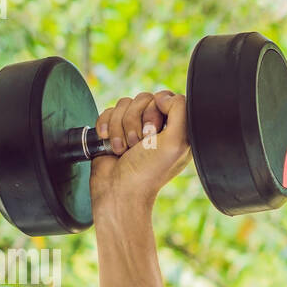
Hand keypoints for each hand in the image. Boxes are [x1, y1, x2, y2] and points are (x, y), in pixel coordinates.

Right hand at [89, 90, 192, 214]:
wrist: (117, 189)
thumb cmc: (148, 171)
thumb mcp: (176, 142)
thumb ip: (180, 111)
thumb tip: (162, 97)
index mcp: (177, 130)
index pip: (167, 97)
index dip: (157, 110)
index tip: (153, 134)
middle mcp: (157, 127)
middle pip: (144, 97)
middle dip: (136, 121)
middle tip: (138, 145)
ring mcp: (134, 128)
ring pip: (124, 103)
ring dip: (120, 127)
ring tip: (123, 149)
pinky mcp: (114, 130)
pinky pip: (108, 111)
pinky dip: (106, 127)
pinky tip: (109, 144)